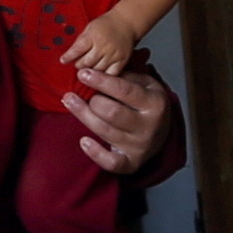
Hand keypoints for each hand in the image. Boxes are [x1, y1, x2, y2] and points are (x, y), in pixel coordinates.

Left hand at [58, 16, 135, 80]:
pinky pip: (110, 74)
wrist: (126, 22)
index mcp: (93, 36)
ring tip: (88, 68)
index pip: (77, 50)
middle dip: (79, 65)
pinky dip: (104, 76)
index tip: (63, 60)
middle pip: (86, 63)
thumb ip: (81, 40)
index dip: (68, 57)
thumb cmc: (106, 24)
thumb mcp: (89, 27)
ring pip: (97, 70)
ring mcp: (113, 55)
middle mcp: (103, 46)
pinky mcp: (121, 61)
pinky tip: (100, 73)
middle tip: (78, 63)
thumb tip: (70, 54)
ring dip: (90, 71)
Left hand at [60, 59, 169, 178]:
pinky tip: (84, 141)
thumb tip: (98, 69)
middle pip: (112, 113)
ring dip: (83, 116)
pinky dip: (96, 153)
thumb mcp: (146, 84)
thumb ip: (126, 76)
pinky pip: (111, 163)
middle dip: (92, 101)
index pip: (124, 91)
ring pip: (106, 132)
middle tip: (80, 92)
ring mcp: (139, 146)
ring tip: (69, 101)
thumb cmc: (148, 105)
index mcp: (154, 103)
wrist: (163, 134)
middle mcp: (148, 126)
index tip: (83, 74)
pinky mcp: (131, 163)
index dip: (101, 81)